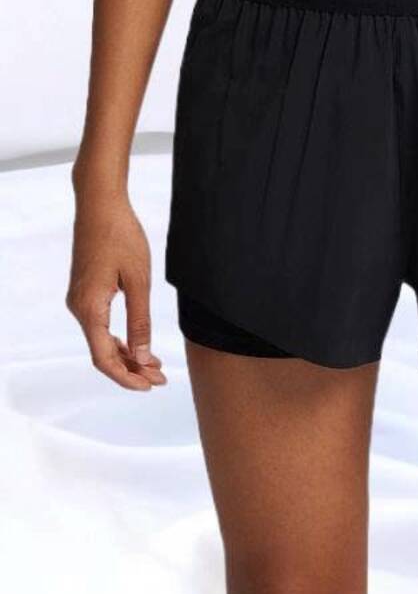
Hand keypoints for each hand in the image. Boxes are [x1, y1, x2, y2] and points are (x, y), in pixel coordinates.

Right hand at [66, 191, 166, 390]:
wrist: (101, 205)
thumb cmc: (121, 237)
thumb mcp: (139, 281)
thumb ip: (140, 321)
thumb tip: (142, 355)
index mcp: (90, 308)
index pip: (104, 358)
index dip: (126, 377)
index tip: (149, 387)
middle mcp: (79, 308)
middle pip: (102, 353)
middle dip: (131, 370)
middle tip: (161, 379)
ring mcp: (80, 300)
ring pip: (102, 341)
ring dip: (128, 356)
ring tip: (156, 367)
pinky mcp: (86, 293)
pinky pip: (101, 326)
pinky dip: (120, 339)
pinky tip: (140, 346)